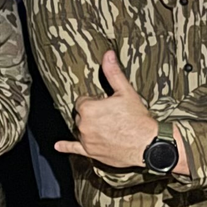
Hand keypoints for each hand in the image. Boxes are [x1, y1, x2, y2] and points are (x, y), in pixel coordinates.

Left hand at [54, 50, 160, 170]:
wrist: (148, 144)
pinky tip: (58, 146)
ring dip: (89, 126)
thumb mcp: (126, 92)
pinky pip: (74, 148)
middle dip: (92, 113)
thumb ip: (113, 73)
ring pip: (81, 128)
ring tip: (107, 126)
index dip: (96, 101)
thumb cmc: (138, 119)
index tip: (107, 104)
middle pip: (81, 115)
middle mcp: (84, 125)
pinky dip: (66, 147)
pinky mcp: (91, 152)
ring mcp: (87, 139)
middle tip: (111, 115)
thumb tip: (107, 55)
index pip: (83, 100)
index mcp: (88, 108)